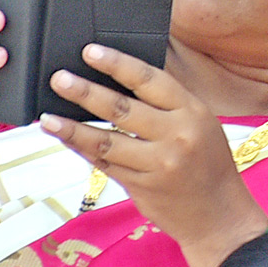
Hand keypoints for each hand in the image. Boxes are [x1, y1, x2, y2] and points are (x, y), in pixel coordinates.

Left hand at [40, 43, 267, 266]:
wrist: (219, 214)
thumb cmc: (209, 163)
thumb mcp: (202, 124)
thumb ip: (168, 106)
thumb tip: (122, 81)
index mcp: (193, 111)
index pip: (149, 80)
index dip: (117, 64)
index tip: (91, 52)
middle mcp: (177, 135)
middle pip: (121, 109)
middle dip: (85, 92)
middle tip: (59, 79)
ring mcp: (158, 163)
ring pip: (105, 141)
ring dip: (72, 128)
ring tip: (47, 117)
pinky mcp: (142, 186)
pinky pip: (105, 164)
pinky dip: (83, 150)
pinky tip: (66, 139)